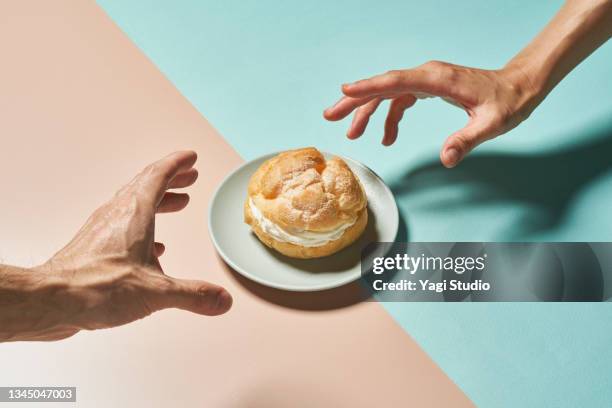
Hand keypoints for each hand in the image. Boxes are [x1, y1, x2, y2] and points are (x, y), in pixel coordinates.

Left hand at [1, 151, 231, 340]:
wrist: (52, 300)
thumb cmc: (96, 288)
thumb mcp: (156, 292)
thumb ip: (193, 294)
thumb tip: (221, 299)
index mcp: (135, 214)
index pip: (158, 176)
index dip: (177, 164)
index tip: (190, 157)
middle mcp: (118, 215)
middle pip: (147, 185)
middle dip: (172, 179)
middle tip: (189, 176)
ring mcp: (104, 228)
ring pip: (135, 204)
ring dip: (159, 199)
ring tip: (177, 203)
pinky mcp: (95, 246)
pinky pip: (124, 226)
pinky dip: (145, 227)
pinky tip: (155, 246)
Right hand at [324, 61, 540, 167]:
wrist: (520, 85)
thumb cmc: (508, 101)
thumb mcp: (492, 124)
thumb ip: (466, 140)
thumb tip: (446, 160)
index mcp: (437, 79)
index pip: (395, 82)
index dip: (368, 87)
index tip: (343, 92)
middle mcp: (428, 75)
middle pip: (383, 86)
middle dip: (355, 101)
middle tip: (330, 115)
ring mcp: (427, 80)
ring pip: (388, 92)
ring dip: (368, 111)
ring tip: (352, 133)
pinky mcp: (429, 88)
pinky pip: (400, 100)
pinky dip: (389, 117)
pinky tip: (386, 137)